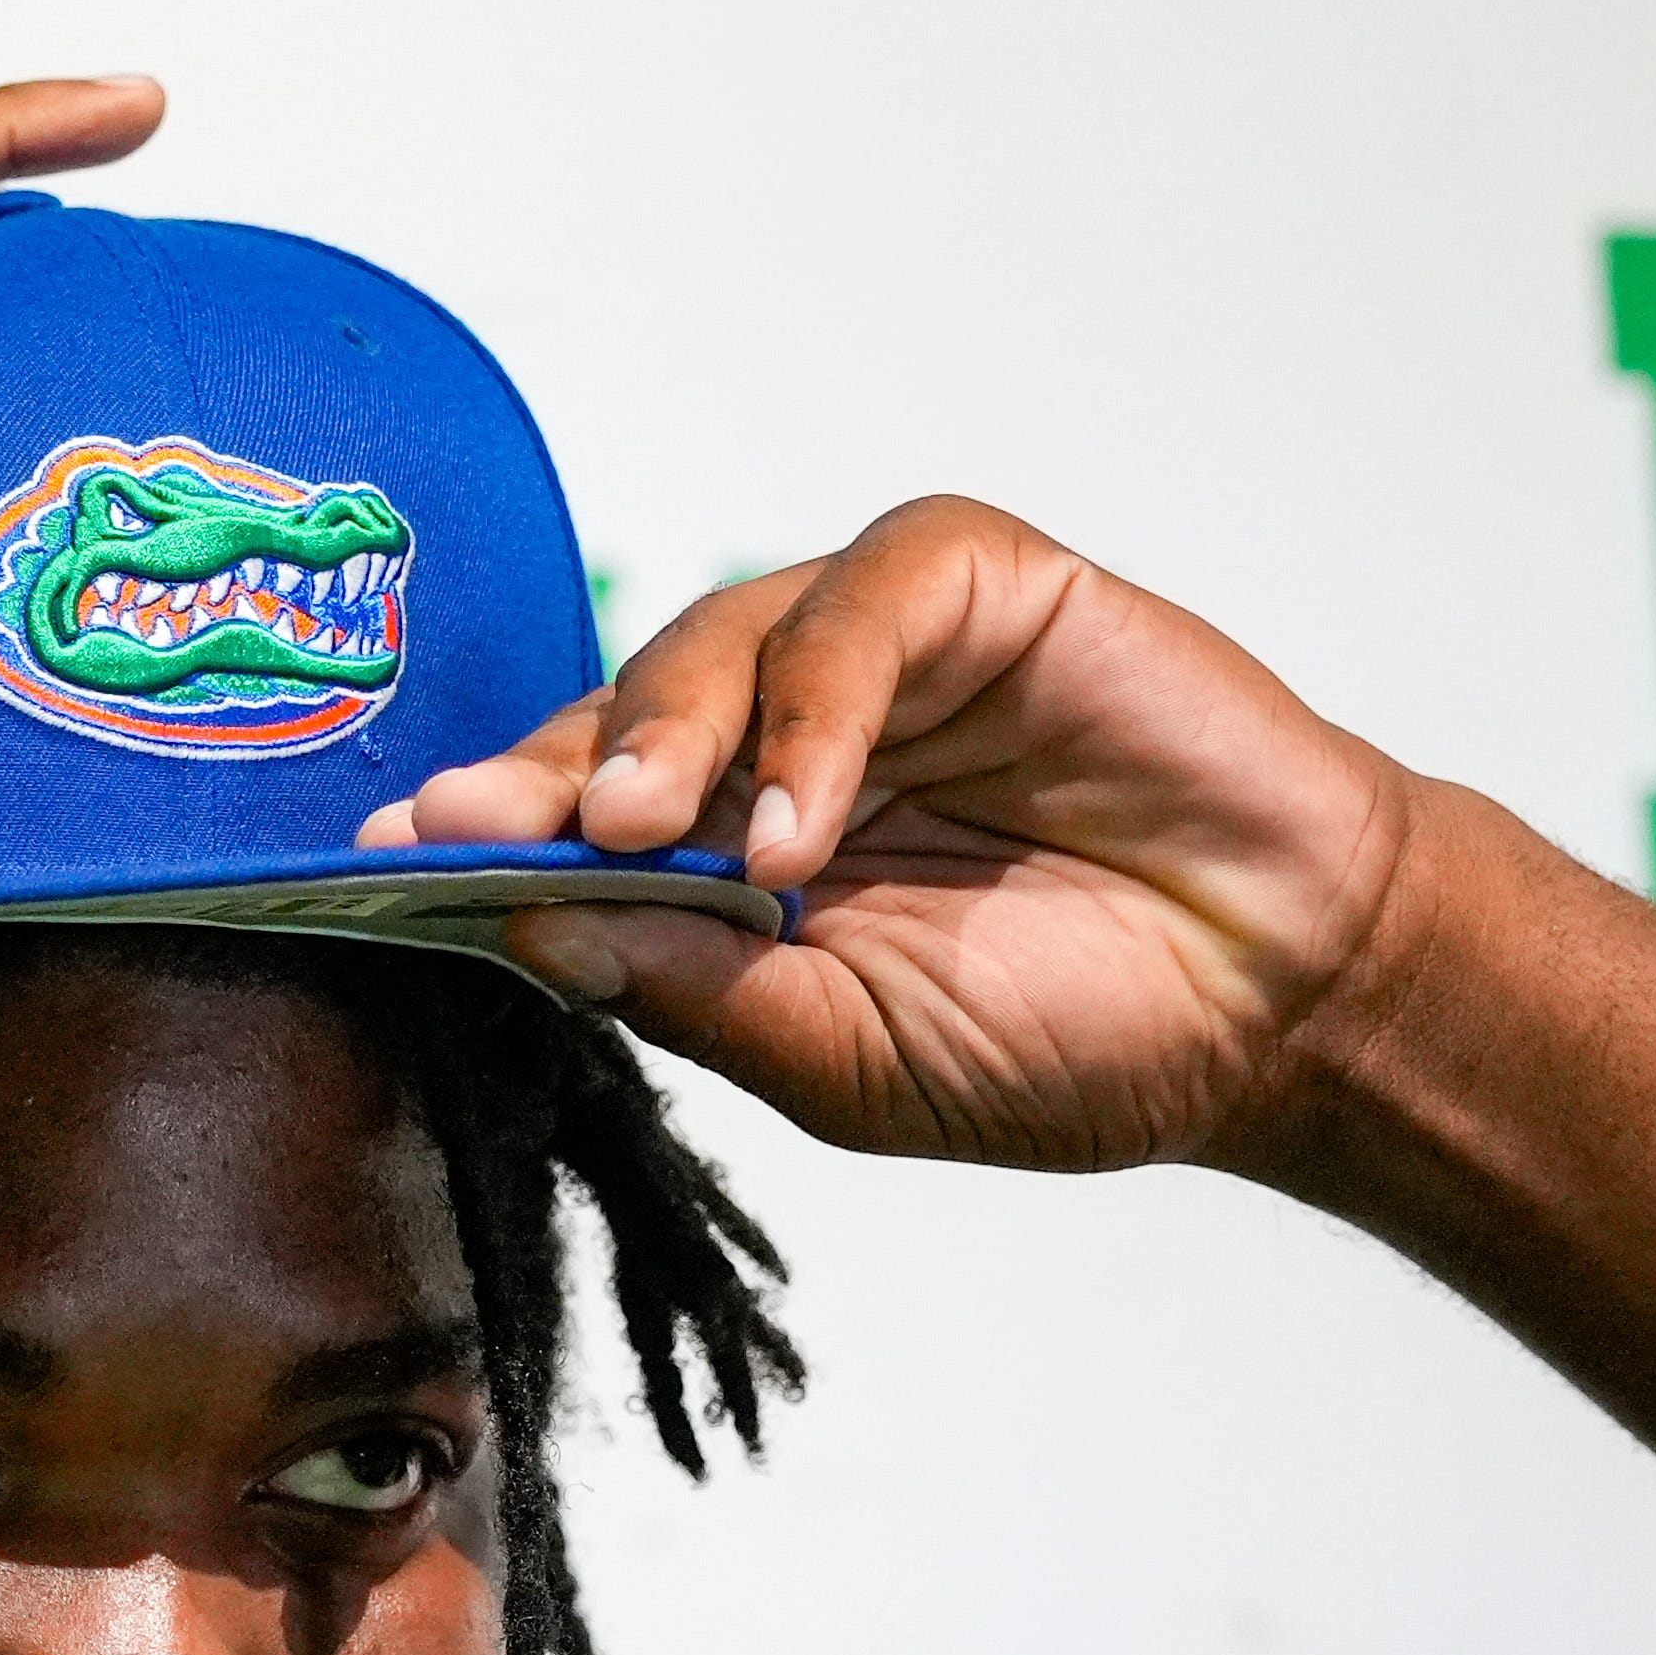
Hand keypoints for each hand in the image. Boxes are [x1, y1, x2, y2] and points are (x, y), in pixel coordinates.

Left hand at [364, 498, 1417, 1175]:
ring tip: (652, 835)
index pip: (569, 822)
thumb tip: (533, 938)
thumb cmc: (1077, 1036)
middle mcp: (782, 739)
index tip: (376, 869)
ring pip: (719, 637)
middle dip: (539, 776)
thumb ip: (702, 997)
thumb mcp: (855, 1063)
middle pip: (614, 716)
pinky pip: (866, 602)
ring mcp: (881, 656)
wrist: (1279, 1006)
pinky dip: (818, 707)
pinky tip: (803, 822)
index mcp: (730, 860)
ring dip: (669, 734)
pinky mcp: (982, 591)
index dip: (476, 836)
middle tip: (480, 834)